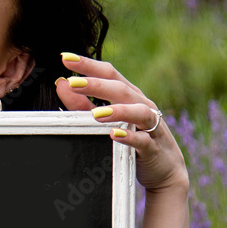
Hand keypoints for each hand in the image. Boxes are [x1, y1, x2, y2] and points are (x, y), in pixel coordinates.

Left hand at [56, 53, 188, 194]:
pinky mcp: (154, 148)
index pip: (109, 73)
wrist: (165, 169)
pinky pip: (143, 140)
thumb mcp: (106, 120)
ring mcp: (151, 126)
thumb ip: (83, 105)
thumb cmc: (134, 138)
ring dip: (117, 111)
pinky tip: (114, 135)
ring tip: (96, 113)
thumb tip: (61, 85)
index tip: (66, 58)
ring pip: (138, 111)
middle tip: (73, 82)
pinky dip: (129, 137)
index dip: (88, 65)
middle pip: (121, 89)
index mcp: (129, 95)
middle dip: (96, 85)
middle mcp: (142, 105)